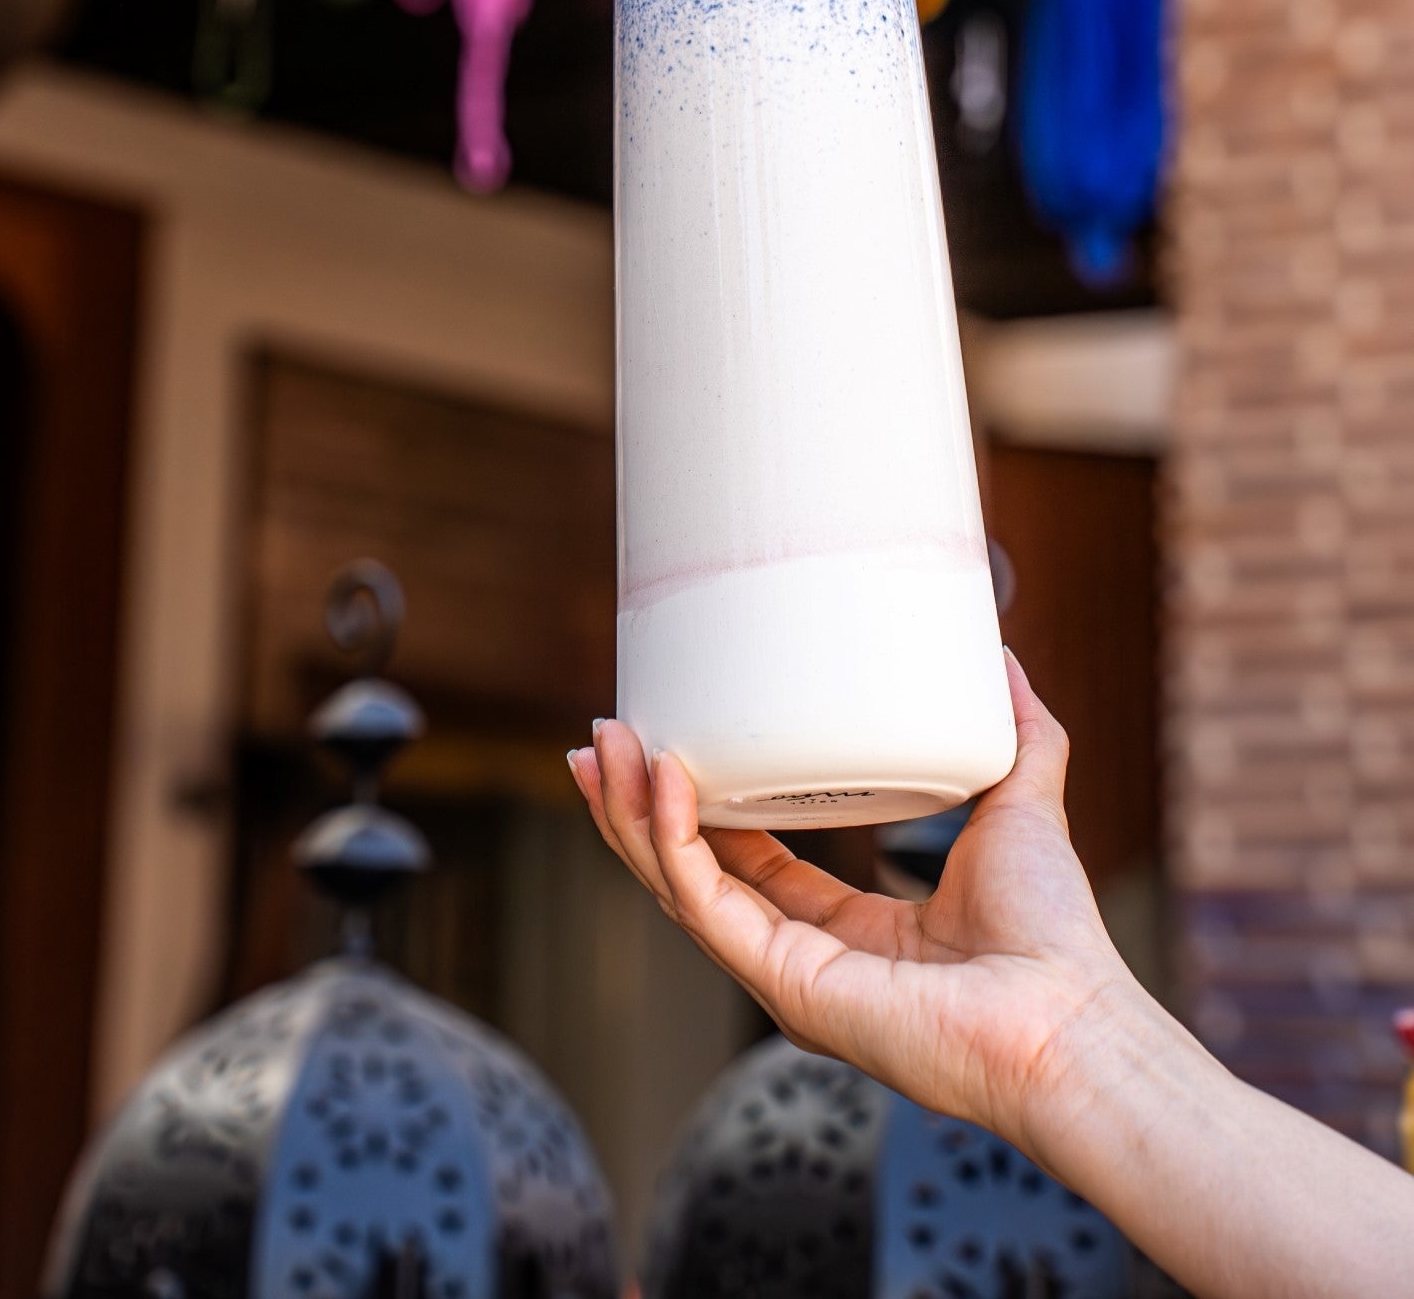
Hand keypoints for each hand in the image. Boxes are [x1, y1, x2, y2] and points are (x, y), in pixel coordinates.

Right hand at [567, 649, 1131, 1162]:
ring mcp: (786, 975)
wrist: (1069, 1016)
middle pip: (691, 874)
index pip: (748, 863)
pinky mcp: (785, 985)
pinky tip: (664, 781)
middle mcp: (803, 958)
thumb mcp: (1021, 806)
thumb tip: (1004, 657)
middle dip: (636, 806)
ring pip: (679, 887)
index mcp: (847, 931)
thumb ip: (1019, 736)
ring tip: (603, 746)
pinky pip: (706, 905)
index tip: (665, 740)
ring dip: (631, 815)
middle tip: (603, 736)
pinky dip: (674, 842)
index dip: (701, 804)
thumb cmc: (1054, 938)